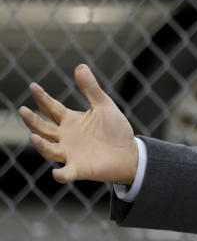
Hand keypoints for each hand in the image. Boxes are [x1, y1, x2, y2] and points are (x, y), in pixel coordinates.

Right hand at [18, 64, 137, 184]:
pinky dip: (61, 175)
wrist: (129, 153)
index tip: (33, 86)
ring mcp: (70, 154)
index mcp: (70, 121)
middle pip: (43, 128)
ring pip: (49, 150)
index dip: (42, 98)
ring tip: (33, 136)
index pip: (51, 108)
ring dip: (41, 145)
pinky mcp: (79, 169)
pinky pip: (66, 173)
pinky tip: (56, 174)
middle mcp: (65, 137)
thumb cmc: (115, 130)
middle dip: (32, 120)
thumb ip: (91, 89)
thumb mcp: (103, 106)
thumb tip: (80, 66)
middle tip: (22, 110)